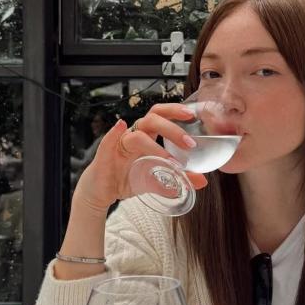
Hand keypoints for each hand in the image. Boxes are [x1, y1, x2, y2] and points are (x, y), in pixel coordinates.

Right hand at [74, 104, 208, 212]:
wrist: (102, 193)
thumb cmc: (127, 179)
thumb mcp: (157, 180)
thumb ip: (178, 178)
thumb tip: (202, 181)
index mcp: (146, 136)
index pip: (161, 116)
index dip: (175, 111)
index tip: (193, 114)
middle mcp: (134, 134)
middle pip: (152, 119)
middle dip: (172, 128)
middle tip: (190, 143)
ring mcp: (119, 143)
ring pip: (137, 134)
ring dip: (155, 145)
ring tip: (169, 160)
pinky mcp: (105, 154)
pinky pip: (109, 140)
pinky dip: (115, 132)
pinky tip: (121, 126)